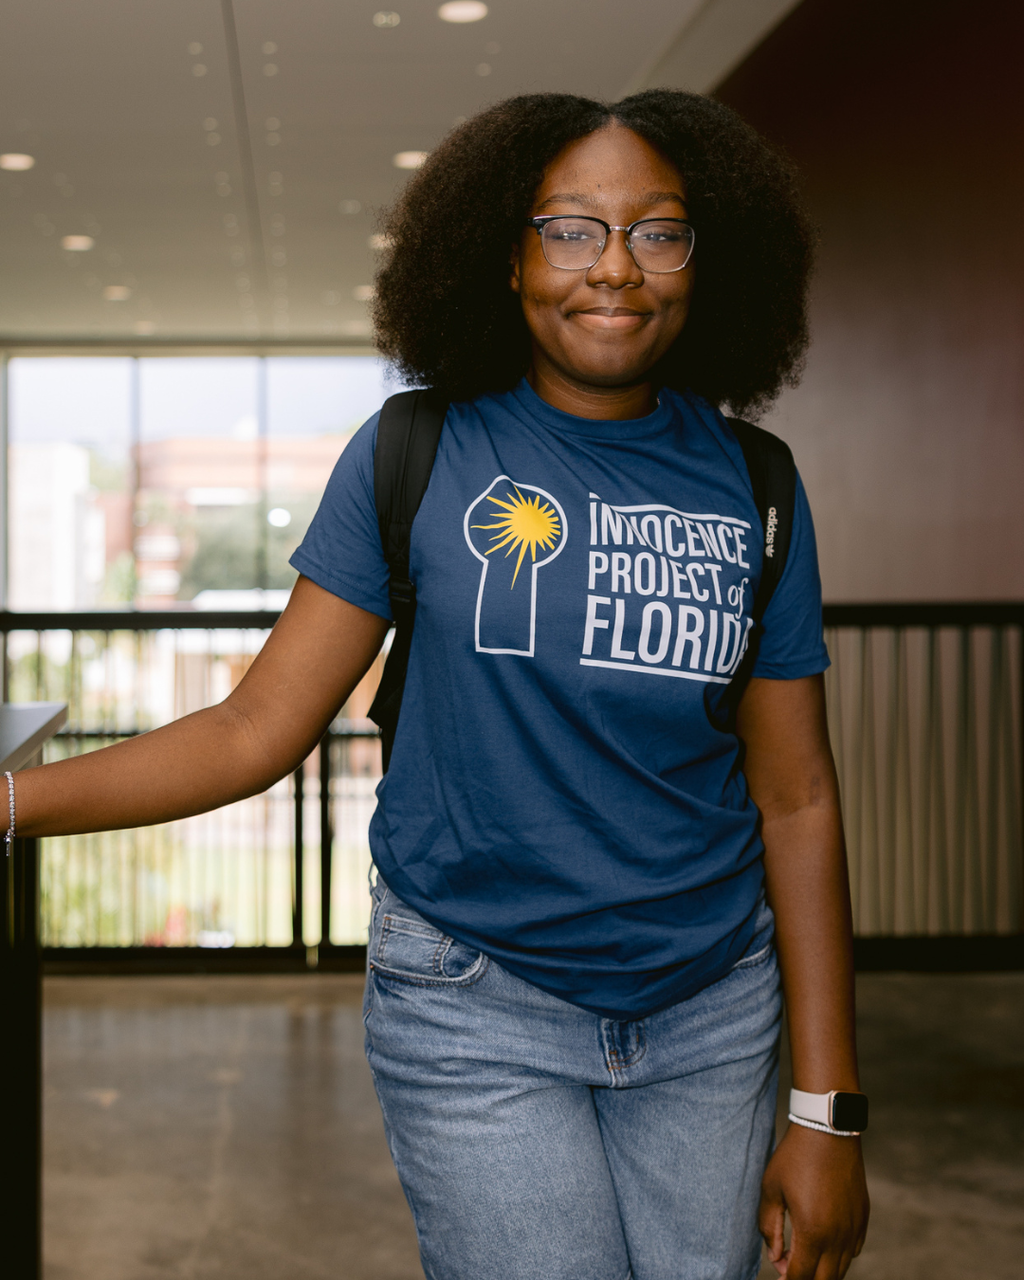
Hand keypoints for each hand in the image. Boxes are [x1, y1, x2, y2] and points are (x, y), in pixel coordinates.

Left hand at [759, 1123, 868, 1277]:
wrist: (828, 1130)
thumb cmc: (794, 1157)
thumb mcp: (771, 1189)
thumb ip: (769, 1228)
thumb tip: (776, 1257)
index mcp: (813, 1232)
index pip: (801, 1277)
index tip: (778, 1272)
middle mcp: (838, 1236)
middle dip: (804, 1279)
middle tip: (788, 1266)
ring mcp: (853, 1228)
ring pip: (840, 1269)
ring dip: (821, 1269)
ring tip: (802, 1255)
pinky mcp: (862, 1217)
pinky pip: (853, 1250)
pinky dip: (838, 1255)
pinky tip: (822, 1241)